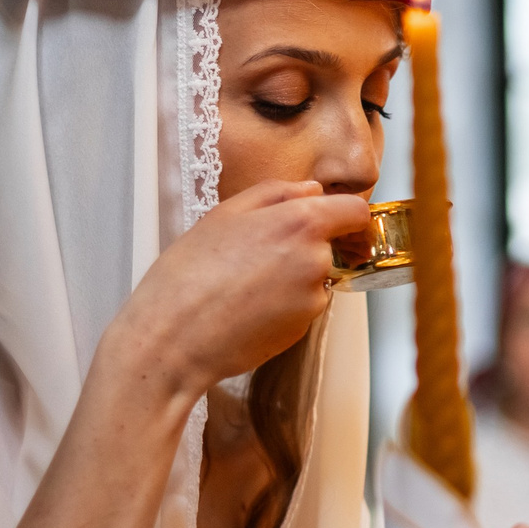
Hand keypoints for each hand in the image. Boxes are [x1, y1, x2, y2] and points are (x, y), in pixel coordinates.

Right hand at [106, 180, 374, 401]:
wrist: (173, 337)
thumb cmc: (188, 274)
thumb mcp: (224, 214)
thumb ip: (275, 194)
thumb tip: (312, 191)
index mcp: (299, 222)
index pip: (355, 211)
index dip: (345, 214)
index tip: (333, 220)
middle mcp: (315, 258)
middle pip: (330, 246)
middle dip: (304, 247)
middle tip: (257, 255)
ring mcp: (313, 297)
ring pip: (314, 278)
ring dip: (292, 279)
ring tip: (244, 285)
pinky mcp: (303, 329)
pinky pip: (302, 308)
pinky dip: (284, 306)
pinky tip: (248, 308)